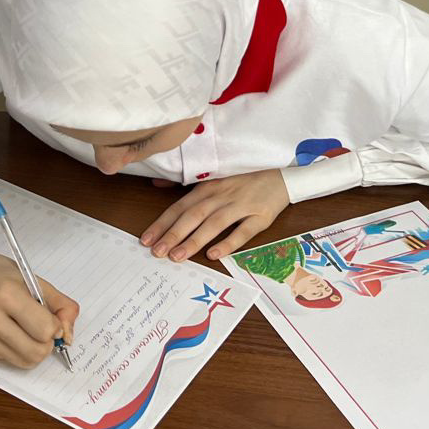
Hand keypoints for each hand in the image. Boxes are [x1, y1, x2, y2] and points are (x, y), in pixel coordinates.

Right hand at [0, 236, 79, 367]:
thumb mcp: (32, 278)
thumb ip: (59, 304)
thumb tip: (69, 334)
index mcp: (7, 295)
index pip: (45, 329)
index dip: (56, 327)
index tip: (52, 318)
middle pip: (37, 352)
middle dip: (47, 342)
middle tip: (42, 326)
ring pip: (26, 361)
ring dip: (34, 349)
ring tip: (27, 328)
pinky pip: (11, 360)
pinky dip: (17, 349)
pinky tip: (8, 330)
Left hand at [141, 170, 289, 262]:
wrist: (282, 173)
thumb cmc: (245, 178)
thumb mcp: (215, 177)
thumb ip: (185, 185)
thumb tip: (156, 185)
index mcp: (208, 187)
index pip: (180, 206)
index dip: (163, 223)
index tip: (146, 239)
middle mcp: (222, 195)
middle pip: (194, 215)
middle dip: (173, 234)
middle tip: (157, 252)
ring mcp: (241, 205)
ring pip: (214, 223)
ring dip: (195, 240)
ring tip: (177, 256)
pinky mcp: (261, 216)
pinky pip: (243, 230)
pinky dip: (228, 242)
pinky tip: (214, 254)